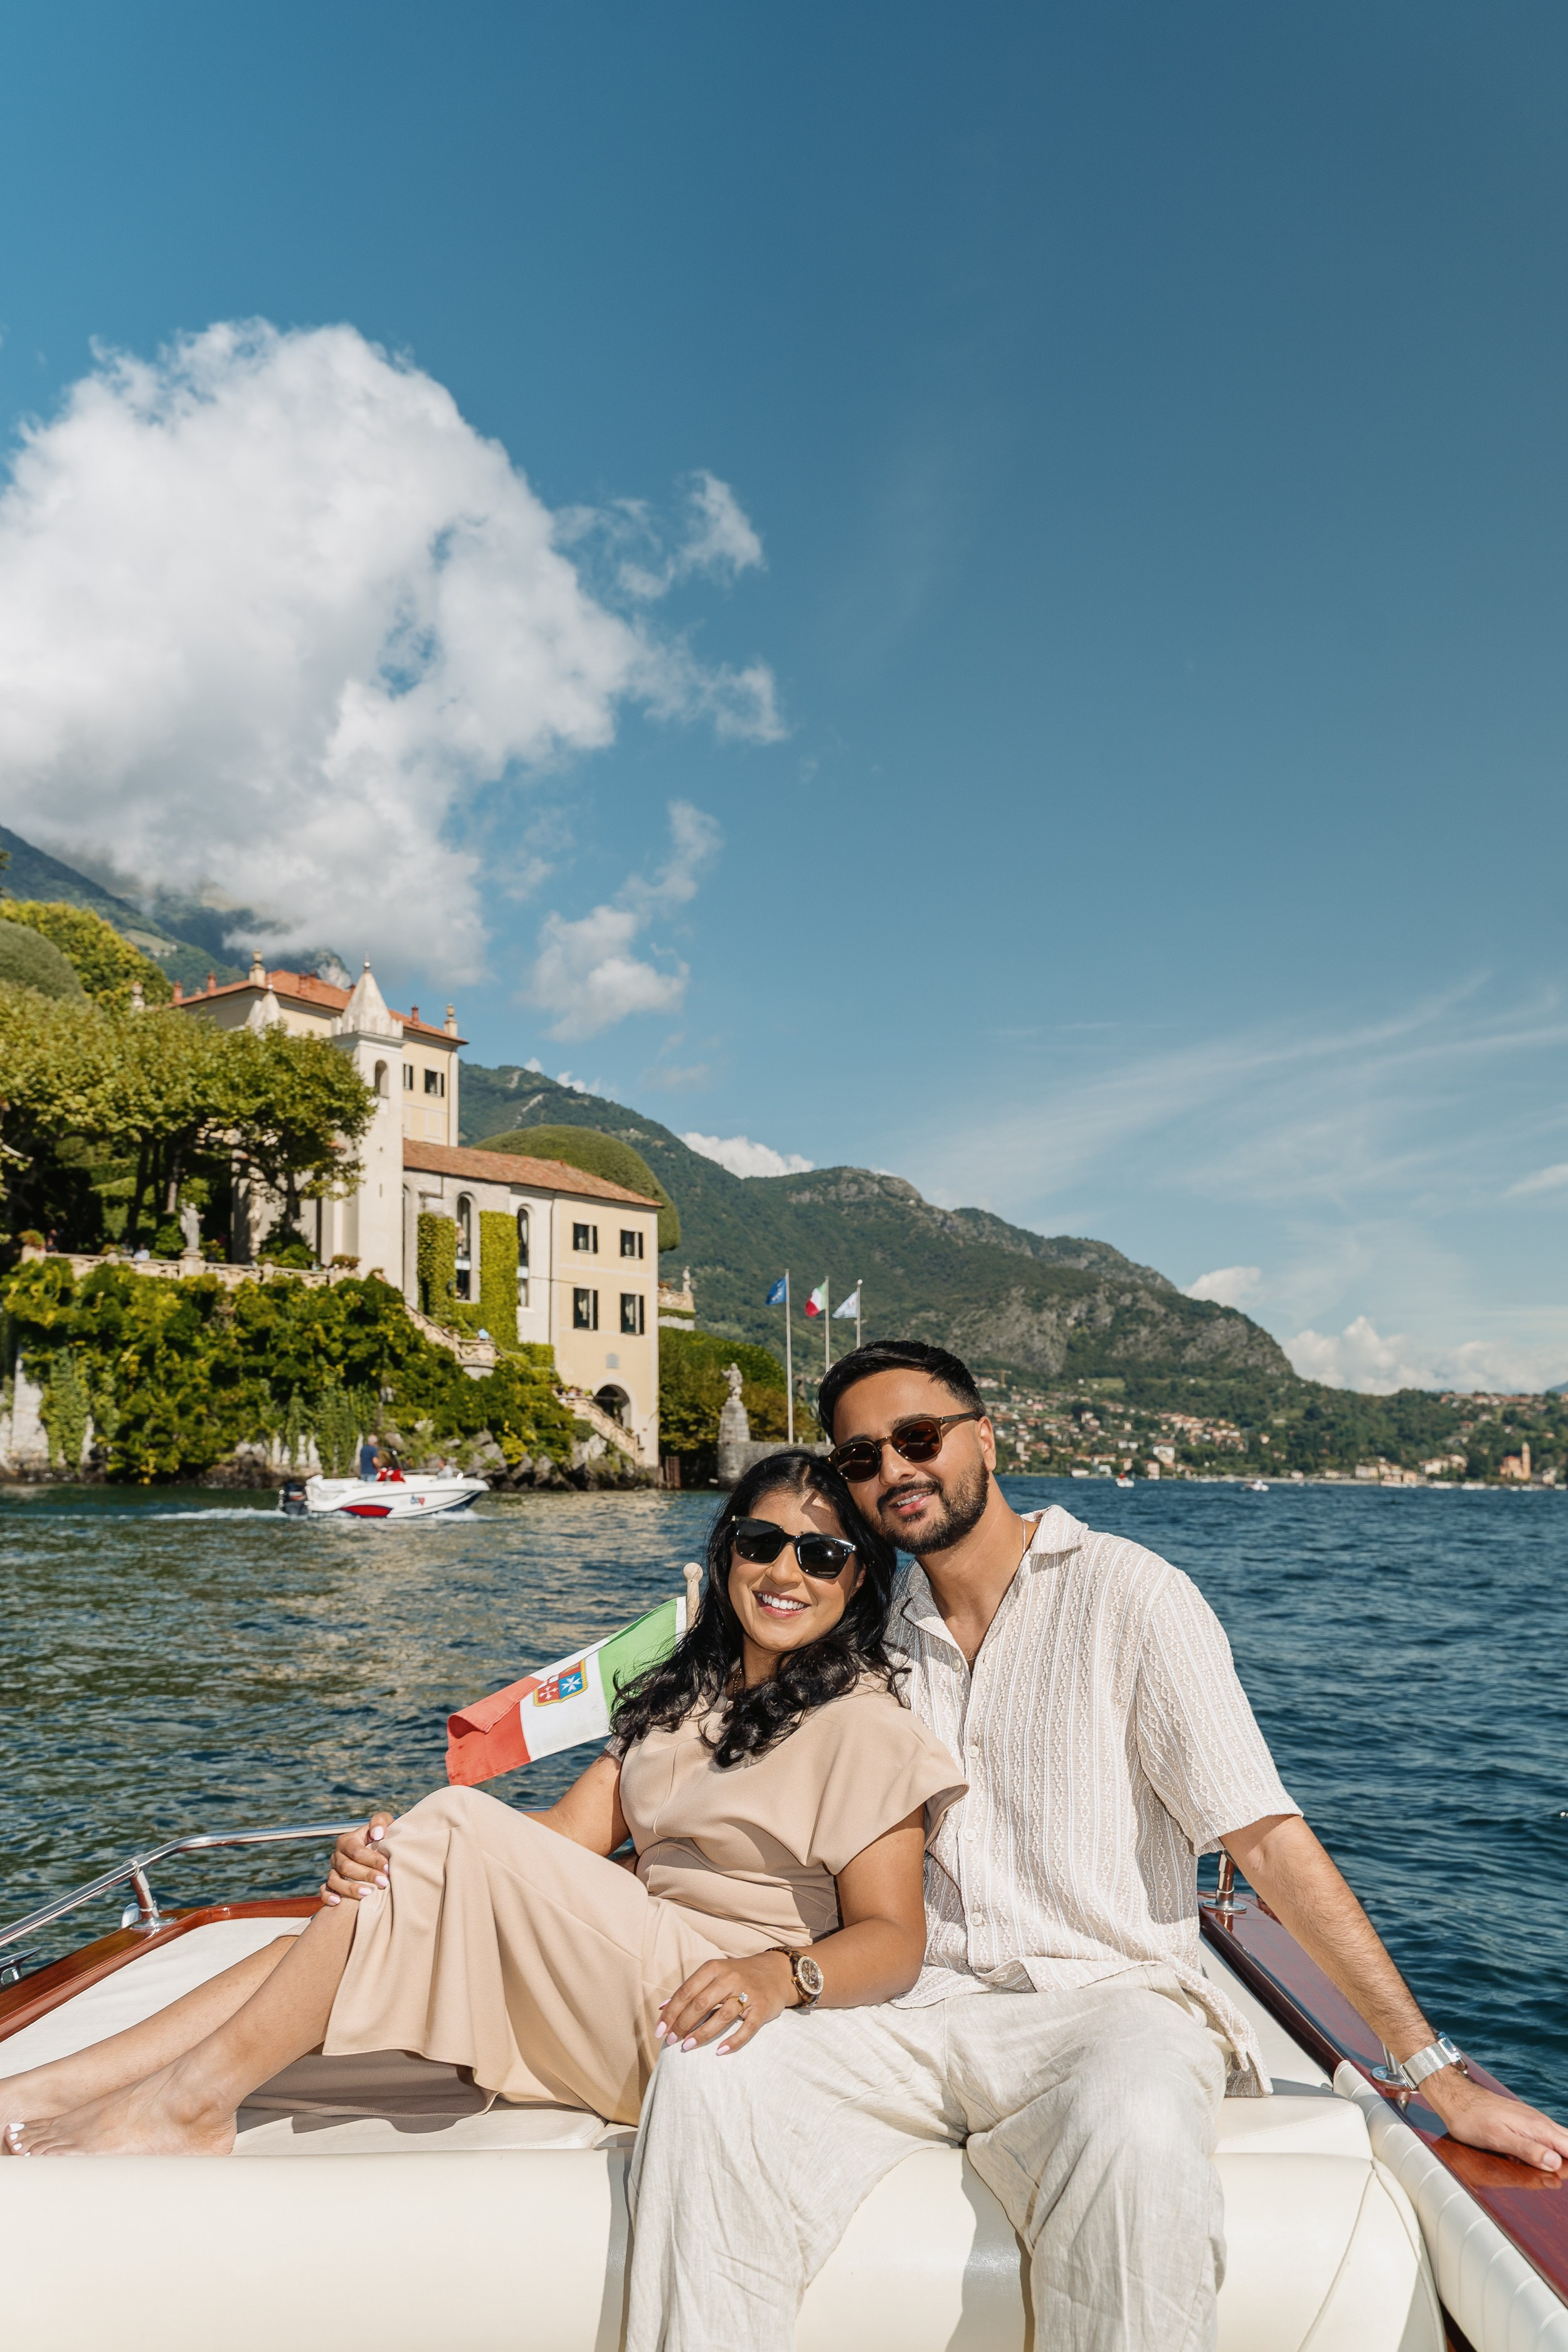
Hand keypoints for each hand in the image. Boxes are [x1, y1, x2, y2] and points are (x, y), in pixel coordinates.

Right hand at [321, 1812, 394, 1904]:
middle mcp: (337, 1855)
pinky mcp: (330, 1882)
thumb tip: (377, 1834)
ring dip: (350, 1889)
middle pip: (346, 1867)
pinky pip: (324, 1890)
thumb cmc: (382, 1836)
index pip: (357, 1851)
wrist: (378, 1850)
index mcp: (347, 1840)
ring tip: (368, 1894)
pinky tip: (338, 1902)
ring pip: (334, 1880)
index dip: (372, 1860)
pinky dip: (328, 1896)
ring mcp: (332, 1870)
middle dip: (366, 1875)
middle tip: (384, 1882)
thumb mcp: (384, 1823)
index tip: (388, 1868)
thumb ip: (380, 1822)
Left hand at [655, 1952, 795, 2056]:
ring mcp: (748, 1993)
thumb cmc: (737, 1976)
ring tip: (686, 2047)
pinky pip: (746, 2028)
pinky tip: (720, 2051)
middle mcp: (730, 1978)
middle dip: (682, 2025)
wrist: (775, 1972)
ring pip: (721, 2016)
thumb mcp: (713, 1975)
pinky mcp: (762, 2008)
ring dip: (701, 2034)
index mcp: (714, 1968)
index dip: (671, 2012)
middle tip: (670, 2041)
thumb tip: (661, 2008)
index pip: (686, 1992)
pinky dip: (733, 2041)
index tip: (659, 2030)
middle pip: (701, 2004)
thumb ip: (689, 1990)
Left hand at [1422, 2067, 1567, 2172]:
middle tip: (1559, 2178)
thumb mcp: (1499, 2139)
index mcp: (1538, 2127)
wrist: (1456, 2097)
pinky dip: (1547, 2149)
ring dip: (1560, 2156)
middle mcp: (1539, 2122)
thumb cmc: (1473, 2119)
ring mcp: (1531, 2120)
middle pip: (1567, 2143)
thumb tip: (1556, 2163)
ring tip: (1552, 2172)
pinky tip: (1537, 2160)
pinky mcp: (1522, 2122)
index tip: (1565, 2177)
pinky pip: (1544, 2137)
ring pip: (1557, 2139)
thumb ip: (1529, 2150)